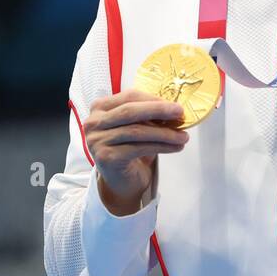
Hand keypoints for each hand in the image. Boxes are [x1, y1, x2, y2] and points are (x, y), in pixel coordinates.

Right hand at [83, 89, 189, 215]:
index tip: (175, 105)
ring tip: (183, 136)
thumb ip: (147, 114)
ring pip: (137, 131)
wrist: (120, 179)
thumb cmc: (128, 148)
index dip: (154, 99)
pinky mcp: (106, 157)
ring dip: (164, 133)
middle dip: (159, 111)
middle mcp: (94, 122)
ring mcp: (97, 140)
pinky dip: (161, 147)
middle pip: (130, 111)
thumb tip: (174, 107)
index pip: (129, 96)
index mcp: (100, 107)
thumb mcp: (135, 125)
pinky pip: (139, 148)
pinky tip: (175, 147)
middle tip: (180, 114)